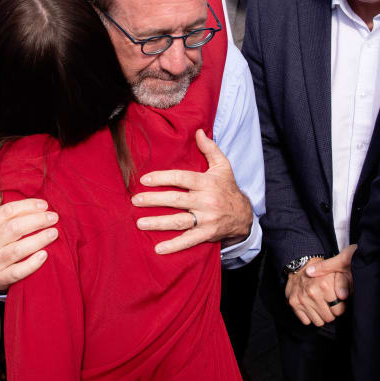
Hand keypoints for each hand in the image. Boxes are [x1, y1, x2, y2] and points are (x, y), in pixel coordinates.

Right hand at [0, 191, 58, 291]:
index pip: (6, 212)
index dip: (27, 206)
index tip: (44, 205)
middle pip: (14, 228)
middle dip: (37, 221)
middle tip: (54, 217)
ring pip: (17, 250)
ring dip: (39, 240)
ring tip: (54, 233)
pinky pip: (18, 272)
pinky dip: (32, 264)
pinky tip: (45, 255)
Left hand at [134, 129, 251, 254]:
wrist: (244, 215)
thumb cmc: (228, 188)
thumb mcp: (223, 166)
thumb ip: (210, 148)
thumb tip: (198, 131)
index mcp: (207, 182)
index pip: (181, 178)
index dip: (162, 178)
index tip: (144, 180)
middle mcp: (206, 200)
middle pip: (175, 200)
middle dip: (153, 200)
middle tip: (135, 200)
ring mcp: (207, 219)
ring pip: (179, 221)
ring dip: (158, 223)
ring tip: (140, 223)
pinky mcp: (207, 234)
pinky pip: (189, 240)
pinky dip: (174, 246)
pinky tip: (158, 249)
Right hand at [284, 244, 356, 325]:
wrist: (301, 266)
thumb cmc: (322, 272)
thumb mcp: (337, 272)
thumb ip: (343, 284)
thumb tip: (344, 297)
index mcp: (325, 285)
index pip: (339, 310)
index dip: (340, 308)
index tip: (337, 303)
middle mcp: (313, 293)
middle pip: (329, 318)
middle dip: (331, 313)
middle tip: (328, 304)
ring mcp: (302, 299)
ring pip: (318, 322)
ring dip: (320, 316)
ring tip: (320, 305)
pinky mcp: (293, 303)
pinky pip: (306, 321)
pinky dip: (309, 316)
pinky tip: (311, 307)